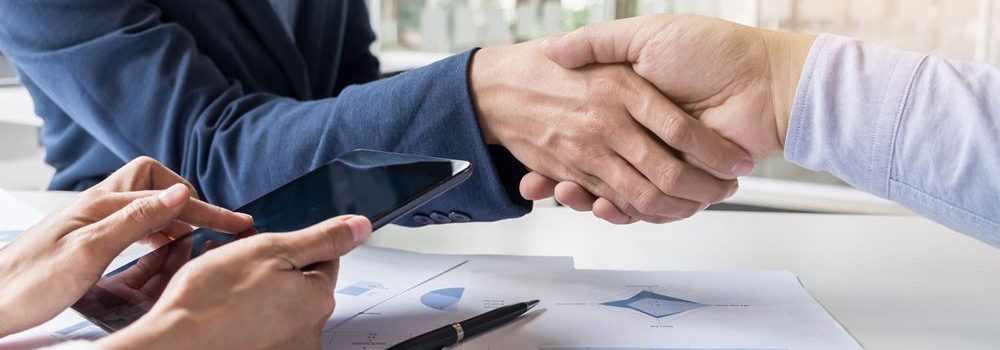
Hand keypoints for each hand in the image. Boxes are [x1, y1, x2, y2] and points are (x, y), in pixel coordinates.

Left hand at [0, 157, 252, 335]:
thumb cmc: (28, 284)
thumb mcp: (89, 253)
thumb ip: (137, 219)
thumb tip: (180, 192)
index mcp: (101, 204)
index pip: (167, 196)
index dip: (206, 211)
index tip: (238, 224)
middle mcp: (97, 205)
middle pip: (155, 182)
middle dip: (188, 200)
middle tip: (214, 226)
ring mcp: (92, 220)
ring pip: (145, 203)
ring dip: (173, 216)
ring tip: (195, 239)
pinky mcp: (87, 238)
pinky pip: (133, 223)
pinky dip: (155, 231)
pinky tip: (159, 248)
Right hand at [97, 215, 371, 349]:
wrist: (172, 343)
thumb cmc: (210, 300)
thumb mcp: (271, 250)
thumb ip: (322, 237)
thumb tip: (361, 227)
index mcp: (318, 299)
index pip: (324, 258)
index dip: (293, 246)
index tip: (267, 248)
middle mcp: (310, 331)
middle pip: (301, 285)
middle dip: (275, 269)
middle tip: (239, 267)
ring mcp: (288, 348)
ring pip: (279, 306)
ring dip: (259, 293)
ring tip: (225, 290)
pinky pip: (262, 329)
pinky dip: (247, 318)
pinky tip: (224, 312)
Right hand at [522, 15, 815, 219]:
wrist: (764, 79)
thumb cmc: (710, 51)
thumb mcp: (642, 37)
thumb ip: (598, 41)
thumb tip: (550, 49)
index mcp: (629, 103)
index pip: (583, 131)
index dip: (555, 143)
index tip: (533, 147)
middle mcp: (641, 134)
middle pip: (593, 167)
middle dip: (564, 177)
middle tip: (541, 180)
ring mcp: (660, 159)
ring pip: (610, 190)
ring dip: (582, 197)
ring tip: (565, 189)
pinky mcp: (681, 181)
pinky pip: (643, 205)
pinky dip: (619, 212)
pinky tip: (598, 203)